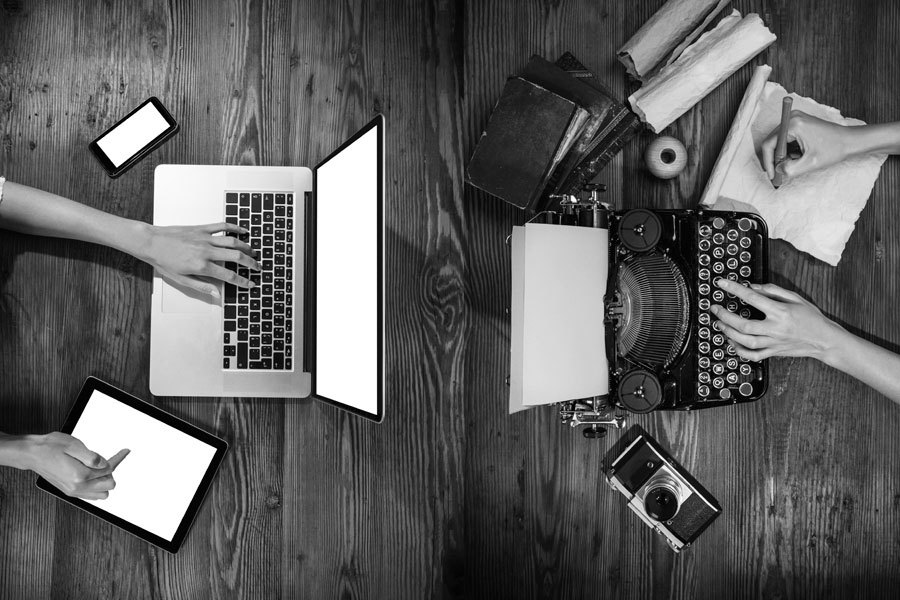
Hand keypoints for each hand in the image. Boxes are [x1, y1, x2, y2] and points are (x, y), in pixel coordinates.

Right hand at [25, 433, 129, 499]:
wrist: (32, 454)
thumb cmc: (50, 447)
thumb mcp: (74, 445)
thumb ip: (92, 457)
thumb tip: (106, 465)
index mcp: (79, 475)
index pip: (109, 470)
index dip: (117, 459)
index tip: (124, 451)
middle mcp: (77, 487)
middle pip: (109, 485)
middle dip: (111, 472)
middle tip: (108, 460)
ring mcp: (73, 491)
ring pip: (102, 494)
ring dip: (104, 481)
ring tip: (100, 467)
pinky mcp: (69, 491)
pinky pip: (91, 496)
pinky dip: (96, 486)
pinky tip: (94, 474)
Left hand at [142, 223, 259, 297]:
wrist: (151, 242)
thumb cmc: (164, 261)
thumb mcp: (181, 280)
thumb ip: (202, 286)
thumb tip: (217, 294)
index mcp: (202, 266)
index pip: (229, 276)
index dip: (242, 281)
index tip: (251, 284)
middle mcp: (206, 251)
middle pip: (236, 257)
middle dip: (251, 263)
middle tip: (258, 267)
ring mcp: (205, 238)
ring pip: (233, 242)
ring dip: (246, 247)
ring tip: (253, 252)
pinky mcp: (202, 229)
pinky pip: (222, 226)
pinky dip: (235, 228)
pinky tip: (243, 231)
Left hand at [709, 279, 845, 361]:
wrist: (825, 340)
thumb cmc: (811, 317)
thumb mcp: (795, 298)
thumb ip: (773, 290)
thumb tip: (751, 286)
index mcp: (781, 312)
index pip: (752, 298)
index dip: (734, 289)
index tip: (721, 284)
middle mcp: (776, 328)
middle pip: (744, 324)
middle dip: (725, 316)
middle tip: (715, 308)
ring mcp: (774, 343)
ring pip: (746, 341)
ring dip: (728, 333)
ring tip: (719, 324)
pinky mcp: (773, 352)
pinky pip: (753, 355)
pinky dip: (739, 350)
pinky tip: (732, 342)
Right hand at [760, 110, 855, 181]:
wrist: (850, 140)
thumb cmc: (834, 148)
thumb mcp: (810, 163)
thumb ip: (789, 169)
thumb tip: (777, 170)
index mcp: (793, 125)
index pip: (769, 144)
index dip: (768, 162)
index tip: (772, 174)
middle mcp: (792, 117)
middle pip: (772, 141)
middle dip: (775, 159)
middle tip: (780, 172)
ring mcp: (795, 118)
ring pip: (778, 141)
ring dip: (783, 155)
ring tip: (795, 163)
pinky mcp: (799, 122)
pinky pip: (785, 138)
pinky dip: (788, 150)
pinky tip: (799, 156)